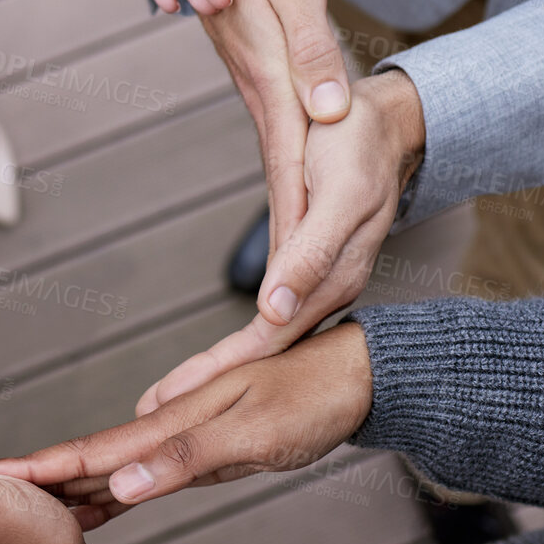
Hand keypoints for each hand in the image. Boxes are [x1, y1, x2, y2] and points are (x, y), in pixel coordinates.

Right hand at [0, 323, 372, 522]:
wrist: (357, 377)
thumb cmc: (311, 400)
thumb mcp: (251, 435)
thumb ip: (182, 460)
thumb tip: (117, 486)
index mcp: (173, 419)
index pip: (93, 450)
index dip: (41, 468)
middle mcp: (170, 423)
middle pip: (92, 457)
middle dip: (37, 477)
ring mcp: (186, 434)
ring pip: (114, 466)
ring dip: (70, 486)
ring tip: (22, 504)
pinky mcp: (205, 448)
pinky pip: (147, 471)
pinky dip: (116, 488)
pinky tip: (99, 503)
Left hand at [138, 70, 423, 412]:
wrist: (389, 124)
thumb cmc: (359, 146)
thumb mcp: (340, 195)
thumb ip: (310, 255)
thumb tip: (275, 310)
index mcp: (331, 281)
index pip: (267, 343)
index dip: (222, 374)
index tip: (177, 406)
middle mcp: (326, 291)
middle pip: (264, 353)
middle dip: (213, 389)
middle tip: (154, 419)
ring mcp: (321, 283)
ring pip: (268, 341)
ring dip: (226, 374)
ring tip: (177, 402)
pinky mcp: (313, 271)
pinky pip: (275, 319)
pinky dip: (245, 346)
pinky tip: (225, 362)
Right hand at [194, 0, 352, 313]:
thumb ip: (313, 53)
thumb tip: (330, 108)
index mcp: (278, 96)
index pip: (291, 186)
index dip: (294, 249)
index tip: (284, 313)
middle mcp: (270, 110)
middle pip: (285, 204)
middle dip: (287, 276)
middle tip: (279, 344)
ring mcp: (266, 105)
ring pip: (284, 192)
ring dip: (288, 251)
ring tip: (289, 322)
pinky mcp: (268, 97)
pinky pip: (283, 168)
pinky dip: (290, 213)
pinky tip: (296, 238)